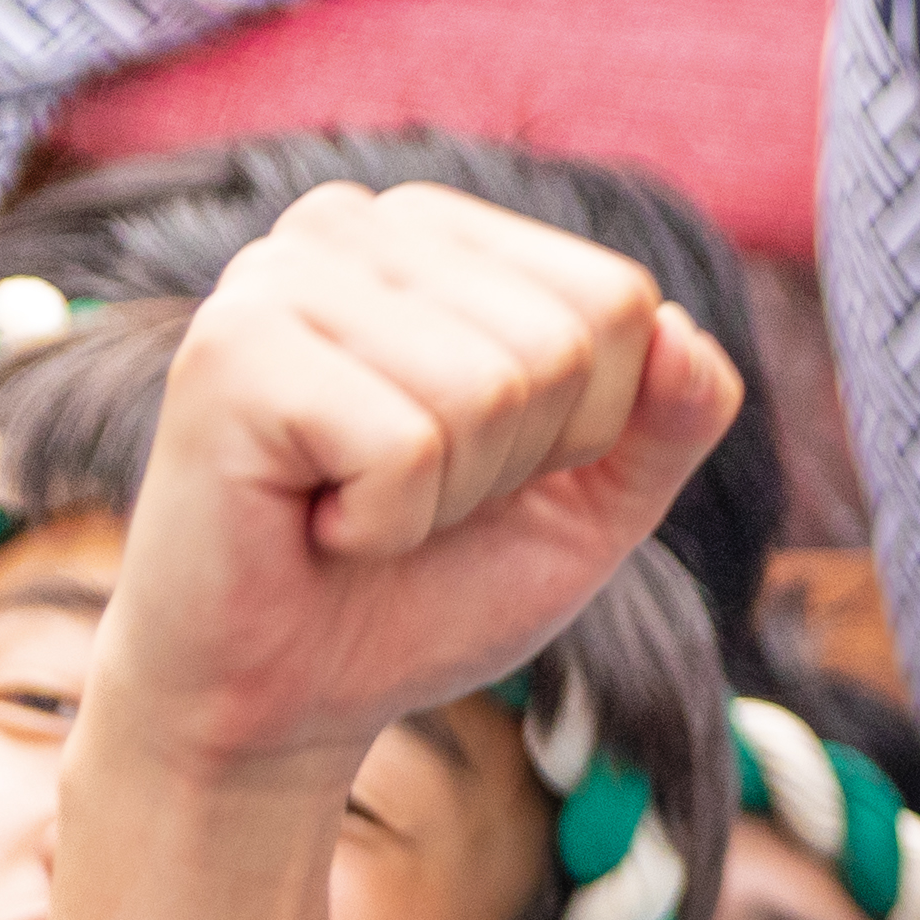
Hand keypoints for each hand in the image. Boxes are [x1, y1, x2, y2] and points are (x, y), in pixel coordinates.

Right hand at [94, 181, 738, 786]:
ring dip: (447, 498)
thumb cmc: (427, 589)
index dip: (586, 431)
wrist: (285, 695)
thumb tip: (687, 336)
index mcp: (440, 236)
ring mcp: (280, 271)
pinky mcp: (233, 347)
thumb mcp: (590, 509)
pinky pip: (408, 444)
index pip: (619, 302)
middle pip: (565, 342)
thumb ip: (669, 423)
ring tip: (359, 507)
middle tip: (413, 498)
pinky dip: (385, 523)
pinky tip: (316, 522)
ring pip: (491, 386)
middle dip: (516, 466)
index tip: (481, 470)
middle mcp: (355, 223)